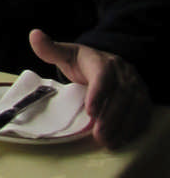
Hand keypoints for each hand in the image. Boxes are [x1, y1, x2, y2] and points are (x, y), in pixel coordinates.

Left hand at [28, 28, 151, 148]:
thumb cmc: (83, 63)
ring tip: (108, 142)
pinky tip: (122, 140)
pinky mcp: (143, 99)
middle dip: (111, 117)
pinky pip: (143, 114)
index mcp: (101, 61)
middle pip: (121, 95)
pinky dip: (134, 129)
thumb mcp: (66, 54)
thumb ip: (50, 49)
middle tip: (99, 135)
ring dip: (123, 126)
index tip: (90, 112)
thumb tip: (34, 35)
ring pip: (135, 106)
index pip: (103, 76)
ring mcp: (135, 86)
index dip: (98, 93)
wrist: (106, 62)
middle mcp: (123, 73)